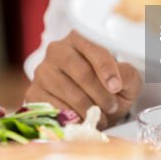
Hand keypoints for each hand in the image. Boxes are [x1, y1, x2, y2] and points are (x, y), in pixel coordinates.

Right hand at [24, 30, 141, 126]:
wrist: (92, 106)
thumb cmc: (109, 88)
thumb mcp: (126, 80)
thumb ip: (127, 74)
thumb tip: (118, 78)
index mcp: (81, 38)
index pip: (93, 49)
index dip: (107, 69)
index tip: (116, 87)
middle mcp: (57, 49)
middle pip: (81, 71)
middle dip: (100, 93)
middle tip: (112, 107)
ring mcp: (43, 71)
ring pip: (68, 91)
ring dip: (88, 108)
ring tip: (102, 117)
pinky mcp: (33, 92)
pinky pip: (53, 106)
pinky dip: (71, 117)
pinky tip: (83, 120)